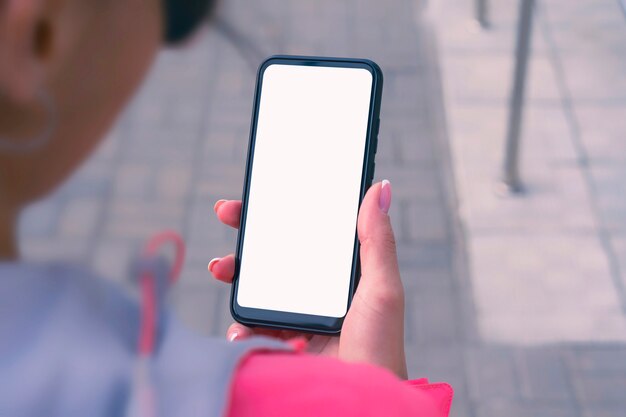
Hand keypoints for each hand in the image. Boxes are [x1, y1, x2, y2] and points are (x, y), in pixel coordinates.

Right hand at [208, 181, 406, 378]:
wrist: (355, 401)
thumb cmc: (380, 347)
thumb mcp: (382, 289)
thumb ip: (377, 241)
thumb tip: (381, 187)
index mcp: (339, 273)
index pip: (309, 231)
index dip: (286, 210)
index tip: (263, 192)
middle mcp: (315, 290)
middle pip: (276, 252)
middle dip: (249, 231)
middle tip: (228, 213)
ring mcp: (294, 315)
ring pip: (257, 284)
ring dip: (234, 272)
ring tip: (222, 268)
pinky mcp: (278, 339)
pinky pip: (250, 324)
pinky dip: (239, 322)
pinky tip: (241, 326)